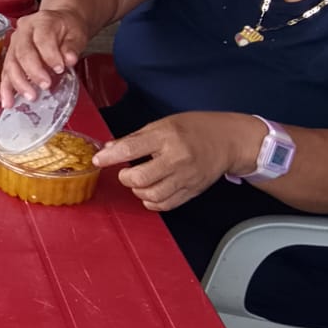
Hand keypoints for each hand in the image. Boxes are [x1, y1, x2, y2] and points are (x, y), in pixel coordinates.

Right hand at [0, 8, 90, 104]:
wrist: (60, 23)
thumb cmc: (68, 28)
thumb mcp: (77, 34)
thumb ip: (73, 47)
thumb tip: (69, 59)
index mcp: (41, 21)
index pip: (42, 39)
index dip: (50, 55)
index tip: (60, 68)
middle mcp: (23, 31)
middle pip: (23, 52)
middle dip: (33, 72)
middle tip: (45, 85)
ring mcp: (14, 43)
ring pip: (10, 63)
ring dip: (19, 82)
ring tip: (30, 96)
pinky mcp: (10, 56)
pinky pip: (5, 72)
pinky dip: (6, 88)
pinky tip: (9, 101)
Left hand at [91, 112, 265, 211]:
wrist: (228, 140)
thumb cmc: (194, 128)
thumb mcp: (162, 124)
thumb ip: (134, 138)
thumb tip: (108, 149)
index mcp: (166, 137)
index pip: (130, 149)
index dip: (109, 157)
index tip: (99, 160)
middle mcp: (176, 159)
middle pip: (140, 178)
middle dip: (125, 177)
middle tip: (125, 172)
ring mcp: (186, 177)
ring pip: (152, 195)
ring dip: (137, 191)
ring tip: (138, 182)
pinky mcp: (192, 191)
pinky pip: (166, 204)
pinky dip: (152, 202)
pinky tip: (149, 193)